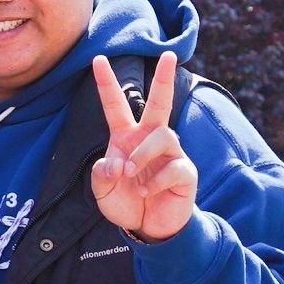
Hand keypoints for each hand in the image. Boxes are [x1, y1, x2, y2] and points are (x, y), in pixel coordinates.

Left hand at [91, 54, 199, 240]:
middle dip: (163, 78)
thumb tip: (119, 163)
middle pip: (159, 102)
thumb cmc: (126, 203)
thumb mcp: (103, 191)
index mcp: (126, 137)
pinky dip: (157, 181)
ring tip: (133, 176)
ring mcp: (170, 153)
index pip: (116, 105)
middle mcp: (150, 139)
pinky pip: (174, 166)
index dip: (106, 83)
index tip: (98, 59)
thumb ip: (102, 175)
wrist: (148, 229)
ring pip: (162, 135)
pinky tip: (148, 193)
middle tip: (168, 54)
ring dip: (143, 155)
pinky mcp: (185, 171)